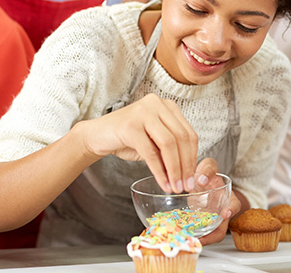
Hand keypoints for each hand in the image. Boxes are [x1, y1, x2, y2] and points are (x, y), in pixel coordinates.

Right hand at [78, 94, 198, 193]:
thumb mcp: (154, 141)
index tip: (193, 177)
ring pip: (169, 144)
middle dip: (186, 165)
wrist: (97, 135)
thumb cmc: (128, 139)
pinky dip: (159, 171)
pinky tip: (163, 183)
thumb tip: (190, 173)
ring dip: (174, 170)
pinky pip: (151, 152)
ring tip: (175, 187)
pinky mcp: (131, 126)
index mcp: (167, 105)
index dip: (193, 157)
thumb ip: (171, 149)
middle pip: (181, 137)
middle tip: (186, 186)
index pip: (188, 133)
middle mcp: (157, 104)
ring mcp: (143, 112)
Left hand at [191, 158, 241, 245]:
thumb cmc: (207, 173)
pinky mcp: (200, 222)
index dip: (231, 210)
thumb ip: (207, 170)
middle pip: (221, 229)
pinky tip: (181, 235)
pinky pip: (197, 231)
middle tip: (201, 238)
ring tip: (188, 239)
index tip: (225, 214)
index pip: (234, 205)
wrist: (200, 179)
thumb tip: (201, 179)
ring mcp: (211, 218)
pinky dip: (191, 234)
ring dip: (200, 239)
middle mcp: (221, 211)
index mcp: (228, 197)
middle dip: (212, 236)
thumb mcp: (209, 166)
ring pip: (208, 233)